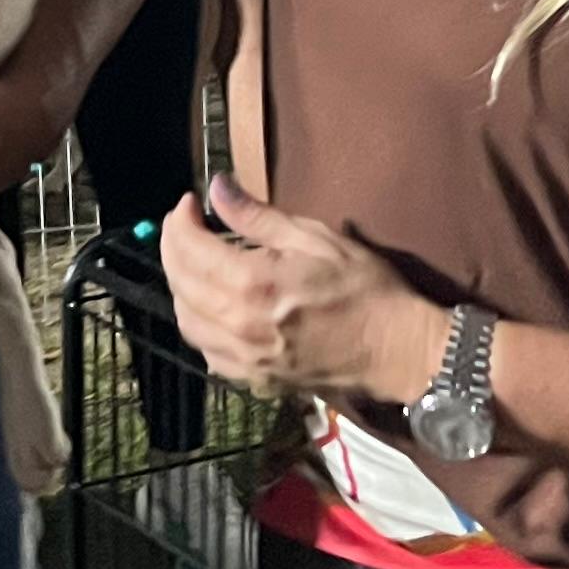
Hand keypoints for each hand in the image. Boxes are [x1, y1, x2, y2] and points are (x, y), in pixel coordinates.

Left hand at [162, 168, 450, 404]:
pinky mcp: (253, 380)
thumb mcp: (315, 238)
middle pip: (180, 283)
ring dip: (181, 286)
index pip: (189, 249)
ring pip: (186, 320)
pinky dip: (199, 322)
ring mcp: (244, 359)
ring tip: (196, 261)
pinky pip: (206, 350)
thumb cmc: (363, 288)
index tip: (189, 203)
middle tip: (184, 225)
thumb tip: (216, 188)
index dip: (180, 221)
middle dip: (173, 247)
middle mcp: (238, 325)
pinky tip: (213, 304)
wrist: (395, 349)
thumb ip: (257, 217)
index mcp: (252, 285)